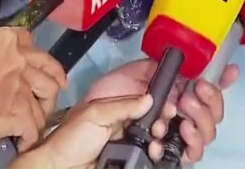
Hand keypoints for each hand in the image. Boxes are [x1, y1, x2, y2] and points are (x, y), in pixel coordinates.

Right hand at [0, 24, 66, 150]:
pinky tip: (32, 133)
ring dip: (49, 99)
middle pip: (46, 64)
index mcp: (9, 40)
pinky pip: (33, 118)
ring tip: (48, 107)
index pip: (25, 36)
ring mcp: (25, 83)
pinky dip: (33, 128)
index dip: (29, 44)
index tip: (30, 51)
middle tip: (60, 82)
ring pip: (47, 90)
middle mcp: (23, 59)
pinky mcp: (21, 105)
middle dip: (55, 72)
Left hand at [11, 94, 158, 168]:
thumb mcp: (95, 114)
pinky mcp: (132, 156)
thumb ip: (123, 105)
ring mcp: (130, 137)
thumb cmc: (72, 138)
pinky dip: (156, 149)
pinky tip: (155, 149)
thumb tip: (150, 99)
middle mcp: (126, 117)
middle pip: (154, 109)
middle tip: (168, 114)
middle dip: (164, 110)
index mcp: (116, 102)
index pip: (143, 88)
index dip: (159, 89)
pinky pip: (150, 150)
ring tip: (158, 133)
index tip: (172, 91)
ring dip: (161, 130)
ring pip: (155, 130)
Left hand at [82, 58, 239, 163]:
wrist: (65, 165)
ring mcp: (166, 134)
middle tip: (189, 99)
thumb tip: (157, 102)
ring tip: (178, 122)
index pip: (189, 77)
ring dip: (199, 122)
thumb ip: (130, 99)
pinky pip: (190, 152)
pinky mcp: (163, 156)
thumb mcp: (100, 105)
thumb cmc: (78, 131)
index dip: (214, 73)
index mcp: (152, 89)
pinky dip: (188, 146)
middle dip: (209, 100)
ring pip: (205, 128)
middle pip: (207, 104)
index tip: (230, 71)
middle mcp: (164, 110)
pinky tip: (172, 144)